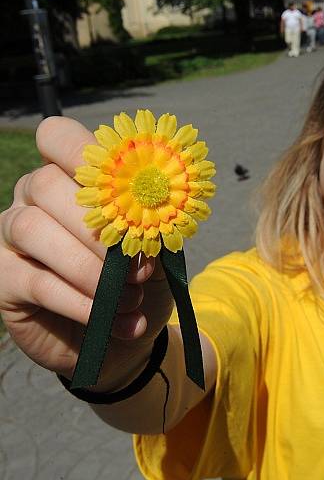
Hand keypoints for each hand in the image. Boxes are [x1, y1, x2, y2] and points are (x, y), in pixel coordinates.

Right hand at [0, 117, 173, 386]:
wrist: (123, 341)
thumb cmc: (137, 283)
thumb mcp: (153, 252)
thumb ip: (148, 226)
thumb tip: (148, 219)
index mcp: (69, 176)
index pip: (58, 138)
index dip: (80, 148)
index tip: (121, 180)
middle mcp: (32, 198)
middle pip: (47, 184)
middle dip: (96, 226)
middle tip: (135, 266)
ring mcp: (11, 236)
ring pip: (34, 229)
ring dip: (89, 268)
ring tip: (128, 297)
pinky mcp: (4, 279)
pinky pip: (36, 282)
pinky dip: (79, 302)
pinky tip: (109, 319)